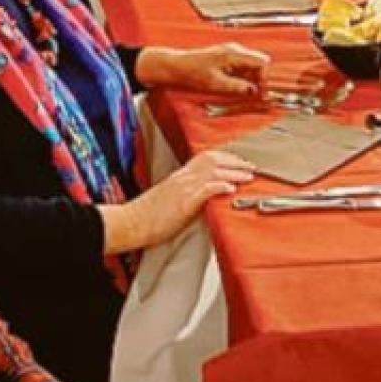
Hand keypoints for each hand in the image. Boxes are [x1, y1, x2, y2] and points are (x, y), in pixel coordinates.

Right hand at [109, 150, 255, 250]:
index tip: (238, 162)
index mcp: (179, 177)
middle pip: (213, 160)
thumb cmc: (147, 217)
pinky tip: (231, 188)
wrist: (130, 223)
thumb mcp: (169, 199)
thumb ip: (186, 194)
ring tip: (249, 176)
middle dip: (235, 162)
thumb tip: (202, 197)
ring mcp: (183, 188)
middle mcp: (183, 178)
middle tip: (251, 167)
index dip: (225, 158)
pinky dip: (220, 186)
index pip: (205, 158)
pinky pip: (205, 189)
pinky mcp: (183, 202)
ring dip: (234, 173)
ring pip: (213, 171)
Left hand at [137, 43, 268, 94]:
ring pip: (251, 66)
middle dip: (259, 79)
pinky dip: (243, 77)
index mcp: (234, 53)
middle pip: (258, 63)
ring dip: (251, 79)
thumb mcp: (216, 83)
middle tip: (254, 95)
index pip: (262, 62)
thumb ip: (236, 87)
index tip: (260, 92)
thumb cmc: (192, 71)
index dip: (264, 78)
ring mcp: (231, 52)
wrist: (176, 66)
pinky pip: (242, 67)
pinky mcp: (226, 57)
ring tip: (244, 92)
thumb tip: (253, 91)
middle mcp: (235, 50)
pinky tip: (236, 86)